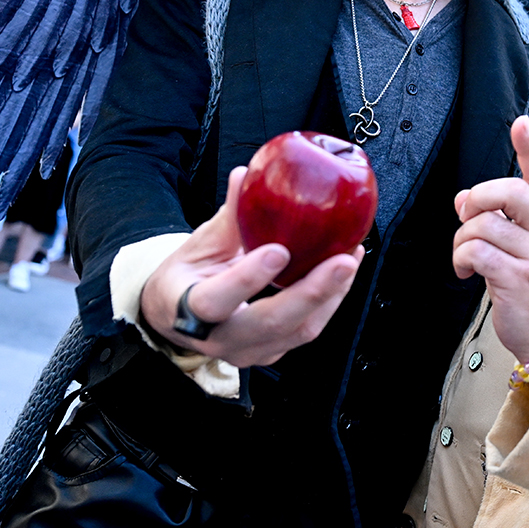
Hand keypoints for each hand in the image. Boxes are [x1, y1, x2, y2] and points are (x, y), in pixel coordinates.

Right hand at [140, 167, 361, 366]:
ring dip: (332, 294)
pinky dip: (330, 299)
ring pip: (298, 330)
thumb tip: (245, 176)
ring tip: (351, 258)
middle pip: (271, 324)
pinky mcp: (272, 351)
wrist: (178, 316)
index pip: (216, 300)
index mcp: (188, 310)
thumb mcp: (198, 245)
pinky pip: (307, 329)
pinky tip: (345, 270)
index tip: (280, 251)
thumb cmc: (187, 276)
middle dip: (313, 293)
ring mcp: (249, 351)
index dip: (248, 279)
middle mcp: (220, 339)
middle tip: (344, 261)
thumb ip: (226, 217)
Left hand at [453, 117, 528, 383]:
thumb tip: (462, 199)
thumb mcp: (518, 248)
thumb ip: (495, 220)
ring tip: (465, 257)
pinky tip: (465, 272)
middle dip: (479, 197)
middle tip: (467, 215)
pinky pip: (476, 252)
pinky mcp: (517, 279)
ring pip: (484, 225)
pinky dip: (460, 259)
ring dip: (462, 239)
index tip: (520, 123)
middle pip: (511, 192)